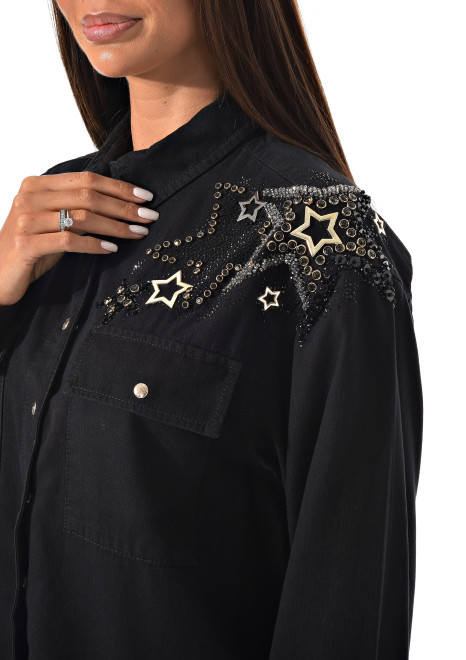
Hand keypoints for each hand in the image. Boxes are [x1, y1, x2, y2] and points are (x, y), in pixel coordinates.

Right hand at [0, 171, 157, 305]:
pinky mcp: (26, 244)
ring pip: (82, 217)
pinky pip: (69, 241)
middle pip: (88, 196)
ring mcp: (26, 220)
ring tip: (138, 233)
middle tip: (150, 216)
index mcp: (38, 184)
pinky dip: (94, 244)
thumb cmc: (32, 248)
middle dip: (124, 206)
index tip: (146, 197)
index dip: (119, 187)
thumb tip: (122, 204)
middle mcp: (30, 196)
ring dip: (116, 226)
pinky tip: (112, 249)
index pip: (86, 179)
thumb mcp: (54, 222)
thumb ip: (77, 209)